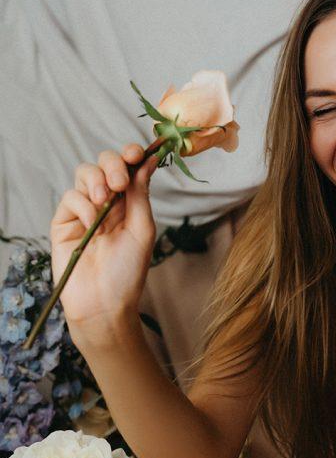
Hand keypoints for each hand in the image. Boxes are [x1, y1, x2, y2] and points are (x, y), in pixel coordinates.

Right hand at [50, 144, 157, 329]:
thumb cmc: (128, 272)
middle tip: (119, 183)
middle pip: (104, 163)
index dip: (130, 154)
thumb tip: (150, 159)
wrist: (104, 303)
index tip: (136, 153)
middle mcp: (106, 203)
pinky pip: (70, 197)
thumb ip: (141, 193)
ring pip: (84, 173)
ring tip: (104, 202)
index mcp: (129, 203)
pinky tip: (91, 222)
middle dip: (112, 165)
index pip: (127, 167)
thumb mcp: (142, 229)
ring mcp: (83, 211)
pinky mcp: (63, 222)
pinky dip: (82, 204)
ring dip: (96, 180)